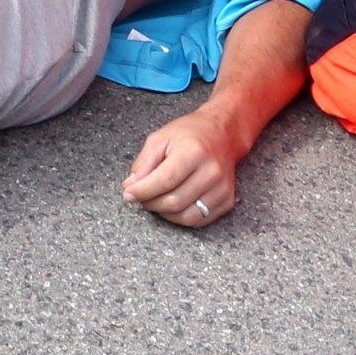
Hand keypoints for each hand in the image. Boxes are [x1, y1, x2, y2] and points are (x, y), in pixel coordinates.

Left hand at [125, 106, 244, 228]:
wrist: (222, 135)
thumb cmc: (189, 134)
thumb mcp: (160, 138)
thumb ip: (143, 163)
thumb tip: (130, 187)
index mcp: (194, 152)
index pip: (164, 181)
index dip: (143, 191)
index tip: (128, 194)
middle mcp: (212, 172)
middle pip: (174, 201)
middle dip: (151, 203)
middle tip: (140, 197)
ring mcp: (222, 189)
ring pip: (186, 216)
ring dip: (164, 213)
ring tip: (155, 200)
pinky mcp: (227, 201)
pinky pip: (198, 220)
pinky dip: (180, 217)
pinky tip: (172, 205)